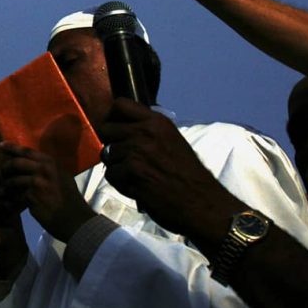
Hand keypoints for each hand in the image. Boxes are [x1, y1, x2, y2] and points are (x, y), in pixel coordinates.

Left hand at [0, 142, 95, 242]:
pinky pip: (15, 195)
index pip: (27, 151)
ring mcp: (36, 183)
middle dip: (5, 169)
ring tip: (2, 191)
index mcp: (50, 163)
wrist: (75, 219)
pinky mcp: (31, 197)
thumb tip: (36, 163)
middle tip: (2, 174)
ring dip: (5, 186)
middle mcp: (43, 169)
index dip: (11, 147)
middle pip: (15, 163)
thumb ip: (49, 169)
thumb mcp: (62, 177)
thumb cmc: (70, 199)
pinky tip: (9, 203)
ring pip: (12, 180)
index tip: (0, 146)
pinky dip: (10, 199)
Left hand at [99, 98, 242, 247]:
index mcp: (157, 122)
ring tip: (137, 176)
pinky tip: (138, 187)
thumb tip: (123, 129)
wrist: (201, 202)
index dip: (112, 117)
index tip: (114, 129)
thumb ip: (149, 132)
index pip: (120, 104)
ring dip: (117, 167)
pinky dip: (120, 183)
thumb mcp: (172, 141)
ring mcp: (137, 150)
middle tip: (123, 158)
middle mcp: (145, 132)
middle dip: (111, 144)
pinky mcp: (132, 171)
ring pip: (106, 154)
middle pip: (106, 129)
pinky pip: (111, 174)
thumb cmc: (188, 176)